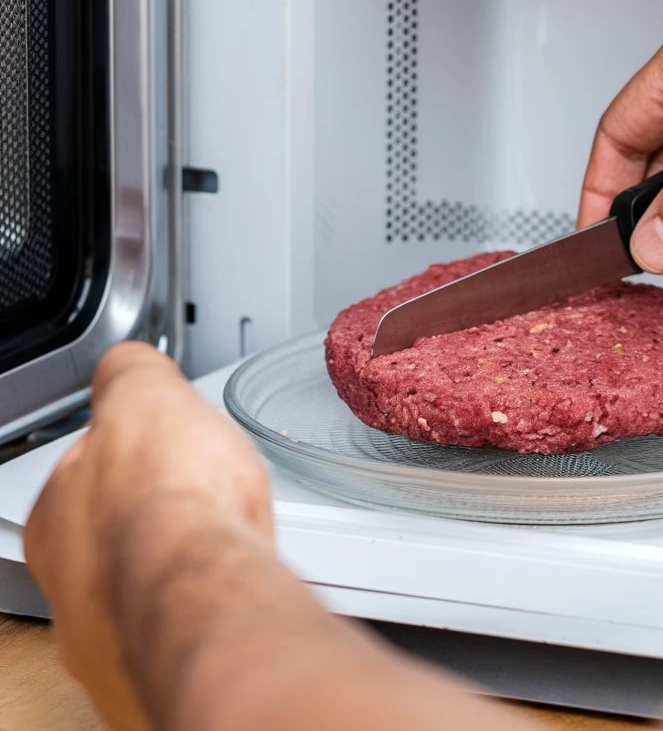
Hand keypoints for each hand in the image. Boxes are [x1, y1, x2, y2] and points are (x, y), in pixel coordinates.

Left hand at [23, 342, 271, 730]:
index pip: (84, 474)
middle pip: (114, 538)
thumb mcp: (146, 393)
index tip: (160, 444)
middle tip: (202, 493)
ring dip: (184, 563)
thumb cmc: (170, 501)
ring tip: (226, 538)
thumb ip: (132, 373)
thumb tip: (128, 362)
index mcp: (57, 517)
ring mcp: (114, 637)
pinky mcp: (163, 670)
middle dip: (156, 515)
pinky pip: (188, 625)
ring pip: (150, 588)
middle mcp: (72, 587)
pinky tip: (235, 579)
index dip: (129, 451)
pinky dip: (210, 602)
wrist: (207, 586)